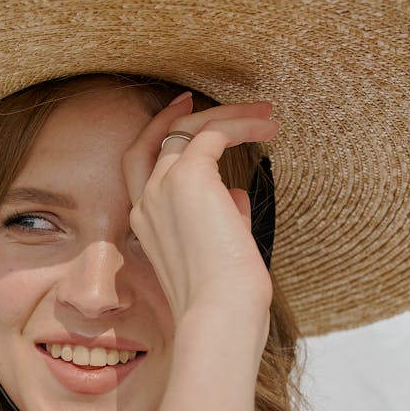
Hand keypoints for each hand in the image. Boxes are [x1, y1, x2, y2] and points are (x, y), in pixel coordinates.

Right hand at [122, 93, 278, 331]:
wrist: (221, 313)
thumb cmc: (225, 297)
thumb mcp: (219, 251)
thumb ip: (222, 219)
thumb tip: (236, 195)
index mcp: (147, 225)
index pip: (142, 167)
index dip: (158, 137)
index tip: (183, 115)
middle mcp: (146, 202)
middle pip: (157, 140)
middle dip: (181, 115)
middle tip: (203, 96)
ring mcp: (163, 188)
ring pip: (189, 130)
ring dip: (227, 117)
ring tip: (265, 116)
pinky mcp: (189, 177)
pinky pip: (214, 133)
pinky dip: (241, 125)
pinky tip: (268, 129)